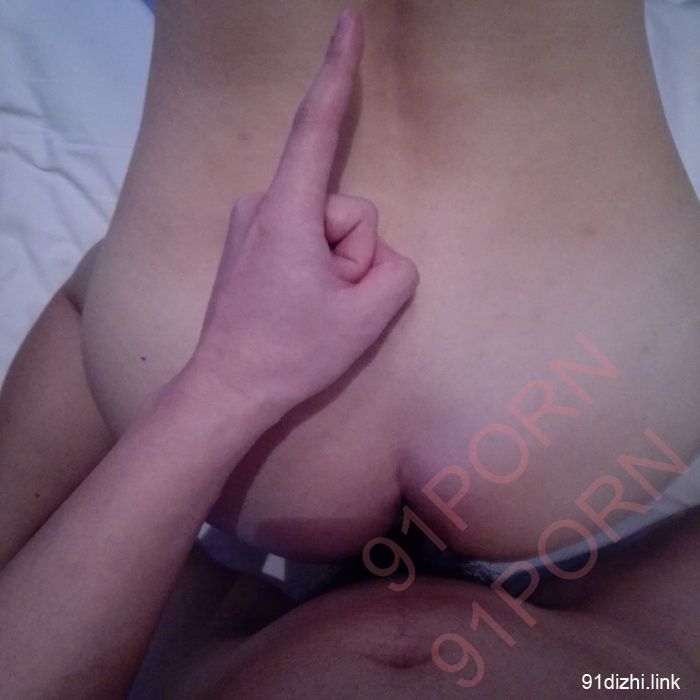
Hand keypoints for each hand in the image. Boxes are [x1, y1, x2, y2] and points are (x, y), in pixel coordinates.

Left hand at [187, 8, 417, 419]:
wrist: (229, 388)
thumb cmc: (292, 353)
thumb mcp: (368, 317)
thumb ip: (397, 271)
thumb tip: (382, 258)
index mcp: (287, 212)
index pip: (317, 127)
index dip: (337, 72)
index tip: (346, 23)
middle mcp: (261, 204)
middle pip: (345, 208)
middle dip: (353, 254)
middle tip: (328, 301)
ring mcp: (250, 222)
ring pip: (325, 225)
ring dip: (334, 264)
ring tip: (310, 305)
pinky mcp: (248, 240)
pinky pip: (304, 234)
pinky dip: (315, 262)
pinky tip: (297, 298)